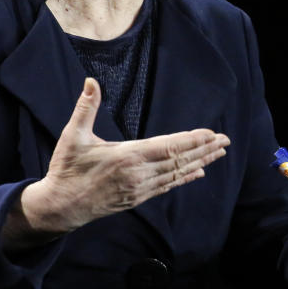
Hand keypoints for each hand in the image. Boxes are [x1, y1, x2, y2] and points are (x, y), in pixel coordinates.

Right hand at [20, 78, 229, 234]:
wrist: (61, 207)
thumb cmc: (67, 170)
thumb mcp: (73, 136)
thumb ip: (85, 108)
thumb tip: (91, 81)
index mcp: (127, 157)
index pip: (168, 147)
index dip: (191, 140)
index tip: (211, 133)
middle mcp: (138, 174)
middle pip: (179, 161)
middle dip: (204, 150)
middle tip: (226, 141)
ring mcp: (139, 188)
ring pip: (177, 174)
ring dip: (200, 162)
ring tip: (218, 154)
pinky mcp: (137, 198)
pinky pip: (167, 186)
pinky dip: (184, 178)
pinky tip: (198, 172)